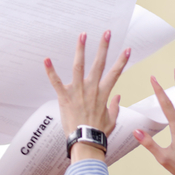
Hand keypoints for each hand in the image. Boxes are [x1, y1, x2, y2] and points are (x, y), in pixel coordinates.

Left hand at [44, 31, 130, 160]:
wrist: (85, 141)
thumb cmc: (98, 133)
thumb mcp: (112, 120)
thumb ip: (115, 107)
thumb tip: (118, 97)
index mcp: (103, 94)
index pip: (115, 73)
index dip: (122, 61)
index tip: (127, 49)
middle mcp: (91, 89)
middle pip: (99, 64)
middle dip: (104, 47)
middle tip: (107, 32)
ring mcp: (78, 92)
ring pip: (79, 66)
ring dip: (81, 50)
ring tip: (83, 35)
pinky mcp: (65, 97)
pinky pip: (56, 82)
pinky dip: (50, 71)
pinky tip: (46, 59)